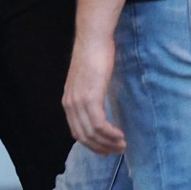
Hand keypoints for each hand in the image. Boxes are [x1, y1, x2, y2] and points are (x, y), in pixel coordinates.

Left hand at [62, 35, 126, 154]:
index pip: (77, 132)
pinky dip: (110, 134)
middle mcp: (70, 104)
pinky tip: (120, 135)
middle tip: (117, 150)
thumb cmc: (93, 56)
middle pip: (84, 137)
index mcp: (68, 101)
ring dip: (109, 143)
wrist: (93, 39)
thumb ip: (88, 95)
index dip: (92, 145)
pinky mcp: (90, 98)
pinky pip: (99, 125)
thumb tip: (97, 108)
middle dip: (101, 147)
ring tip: (122, 144)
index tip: (106, 149)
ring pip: (93, 133)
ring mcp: (79, 101)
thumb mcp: (87, 80)